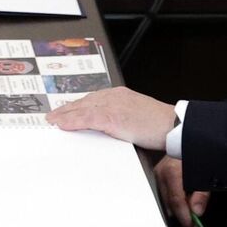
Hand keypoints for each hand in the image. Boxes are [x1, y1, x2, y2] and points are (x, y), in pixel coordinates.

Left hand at [44, 87, 176, 147]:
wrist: (173, 125)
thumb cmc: (160, 125)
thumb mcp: (137, 119)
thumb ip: (121, 120)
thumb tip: (110, 129)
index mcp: (120, 96)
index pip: (93, 100)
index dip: (77, 106)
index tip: (66, 111)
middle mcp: (114, 97)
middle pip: (84, 102)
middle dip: (67, 109)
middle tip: (53, 116)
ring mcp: (113, 105)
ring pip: (82, 109)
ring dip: (65, 115)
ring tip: (52, 120)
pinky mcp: (112, 117)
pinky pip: (86, 118)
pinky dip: (72, 121)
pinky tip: (62, 124)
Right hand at [154, 155, 208, 226]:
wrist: (191, 138)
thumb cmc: (201, 153)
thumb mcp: (206, 174)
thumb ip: (202, 194)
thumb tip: (197, 212)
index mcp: (172, 172)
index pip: (176, 201)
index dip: (185, 218)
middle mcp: (161, 173)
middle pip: (169, 203)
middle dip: (182, 216)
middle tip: (194, 225)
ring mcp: (158, 173)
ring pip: (166, 200)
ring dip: (178, 209)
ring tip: (191, 213)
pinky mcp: (159, 173)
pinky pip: (165, 193)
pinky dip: (175, 201)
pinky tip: (185, 202)